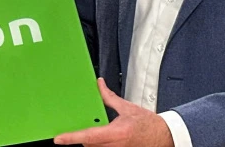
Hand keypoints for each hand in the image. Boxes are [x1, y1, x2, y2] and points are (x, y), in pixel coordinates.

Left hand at [53, 78, 173, 146]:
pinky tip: (102, 134)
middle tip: (74, 127)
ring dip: (90, 139)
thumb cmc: (149, 124)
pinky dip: (98, 142)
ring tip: (93, 129)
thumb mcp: (127, 108)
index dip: (71, 137)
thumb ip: (109, 97)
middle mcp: (115, 145)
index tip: (59, 138)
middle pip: (88, 143)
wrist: (164, 136)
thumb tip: (99, 85)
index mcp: (117, 133)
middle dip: (81, 136)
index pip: (88, 136)